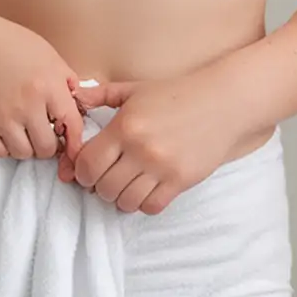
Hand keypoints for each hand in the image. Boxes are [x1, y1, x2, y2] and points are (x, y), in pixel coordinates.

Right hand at [0, 2, 85, 167]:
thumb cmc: (6, 42)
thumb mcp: (46, 53)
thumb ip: (65, 80)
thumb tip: (77, 105)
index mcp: (48, 85)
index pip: (72, 125)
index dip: (75, 139)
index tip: (71, 143)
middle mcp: (27, 105)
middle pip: (47, 147)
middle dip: (48, 143)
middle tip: (42, 132)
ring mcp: (1, 117)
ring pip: (23, 153)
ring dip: (26, 146)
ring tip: (22, 130)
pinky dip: (4, 147)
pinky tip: (4, 132)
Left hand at [58, 72, 238, 212]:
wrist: (221, 102)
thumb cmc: (175, 94)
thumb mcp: (134, 89)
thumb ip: (101, 94)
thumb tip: (76, 98)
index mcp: (124, 126)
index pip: (87, 163)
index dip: (81, 171)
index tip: (87, 168)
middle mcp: (141, 149)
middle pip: (103, 187)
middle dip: (99, 187)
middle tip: (105, 178)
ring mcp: (162, 168)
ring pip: (125, 201)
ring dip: (120, 198)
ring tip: (125, 185)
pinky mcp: (181, 180)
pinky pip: (152, 206)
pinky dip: (143, 203)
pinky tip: (145, 190)